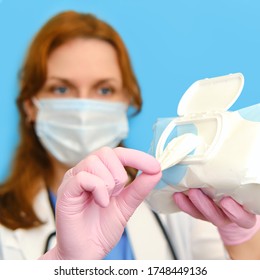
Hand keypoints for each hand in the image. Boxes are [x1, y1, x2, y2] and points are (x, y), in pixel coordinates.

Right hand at [39, 147, 161, 259]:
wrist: (86, 253)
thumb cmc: (100, 230)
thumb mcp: (126, 205)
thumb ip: (139, 188)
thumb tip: (156, 171)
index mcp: (98, 173)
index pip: (118, 154)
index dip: (137, 157)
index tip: (155, 166)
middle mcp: (85, 172)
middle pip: (106, 152)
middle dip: (119, 173)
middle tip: (117, 193)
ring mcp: (73, 180)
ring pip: (94, 161)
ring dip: (108, 183)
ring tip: (106, 201)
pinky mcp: (66, 191)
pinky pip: (83, 177)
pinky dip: (98, 189)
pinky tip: (101, 203)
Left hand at [173, 188, 259, 245]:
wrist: (234, 202)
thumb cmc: (239, 194)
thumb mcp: (242, 190)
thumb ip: (238, 183)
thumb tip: (237, 161)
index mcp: (244, 213)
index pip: (244, 219)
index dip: (235, 212)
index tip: (226, 201)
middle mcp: (228, 217)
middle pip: (218, 218)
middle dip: (205, 205)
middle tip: (195, 192)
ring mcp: (214, 216)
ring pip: (202, 215)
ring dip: (191, 203)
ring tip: (183, 191)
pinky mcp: (201, 213)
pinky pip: (192, 211)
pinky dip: (184, 204)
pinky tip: (177, 195)